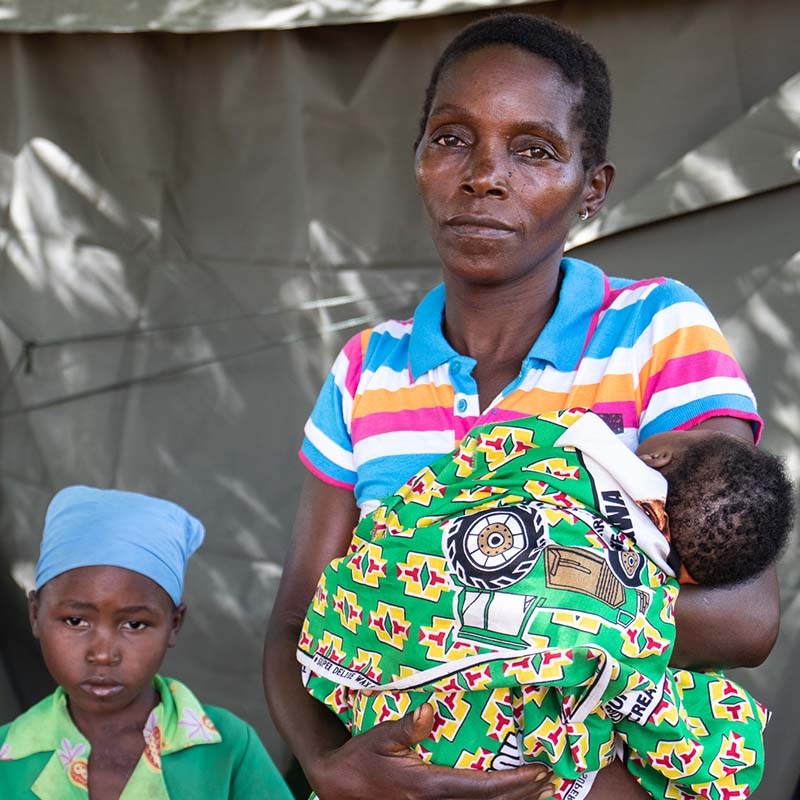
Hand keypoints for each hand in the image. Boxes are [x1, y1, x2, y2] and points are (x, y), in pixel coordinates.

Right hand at [308, 702, 554, 799]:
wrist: (338, 788)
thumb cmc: (361, 759)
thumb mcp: (380, 737)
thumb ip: (406, 726)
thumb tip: (431, 709)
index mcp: (428, 787)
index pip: (482, 789)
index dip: (514, 783)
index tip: (539, 771)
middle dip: (522, 794)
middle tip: (548, 778)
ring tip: (535, 789)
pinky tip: (499, 796)